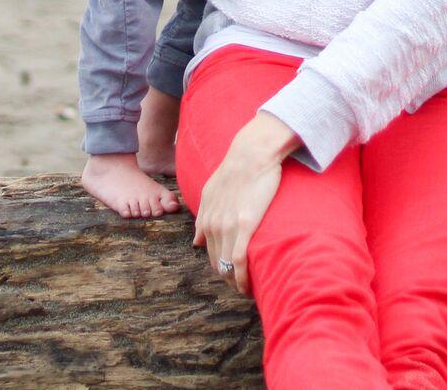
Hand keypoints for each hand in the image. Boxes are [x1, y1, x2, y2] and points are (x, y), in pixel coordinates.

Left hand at [191, 111, 298, 296]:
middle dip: (227, 278)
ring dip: (235, 282)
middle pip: (218, 263)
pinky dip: (242, 278)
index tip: (230, 276)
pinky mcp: (244, 225)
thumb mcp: (209, 193)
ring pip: (228, 266)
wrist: (251, 155)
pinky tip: (247, 287)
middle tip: (240, 287)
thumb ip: (201, 218)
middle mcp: (212, 225)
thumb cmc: (234, 171)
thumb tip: (196, 242)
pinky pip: (240, 260)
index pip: (209, 254)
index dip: (220, 268)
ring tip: (245, 290)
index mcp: (205, 218)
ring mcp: (227, 226)